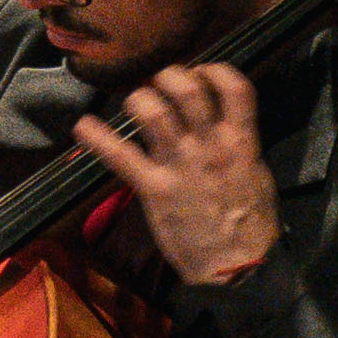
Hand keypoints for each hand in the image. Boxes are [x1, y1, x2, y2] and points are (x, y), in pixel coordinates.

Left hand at [72, 64, 282, 286]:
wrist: (239, 268)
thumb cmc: (250, 225)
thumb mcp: (255, 176)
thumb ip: (240, 148)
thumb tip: (226, 128)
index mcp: (241, 143)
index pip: (235, 88)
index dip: (214, 70)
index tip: (200, 71)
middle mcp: (210, 146)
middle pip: (187, 90)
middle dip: (169, 77)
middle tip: (159, 85)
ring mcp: (180, 165)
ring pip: (153, 113)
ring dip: (138, 99)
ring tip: (135, 103)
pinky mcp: (154, 188)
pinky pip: (120, 155)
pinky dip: (97, 137)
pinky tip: (82, 126)